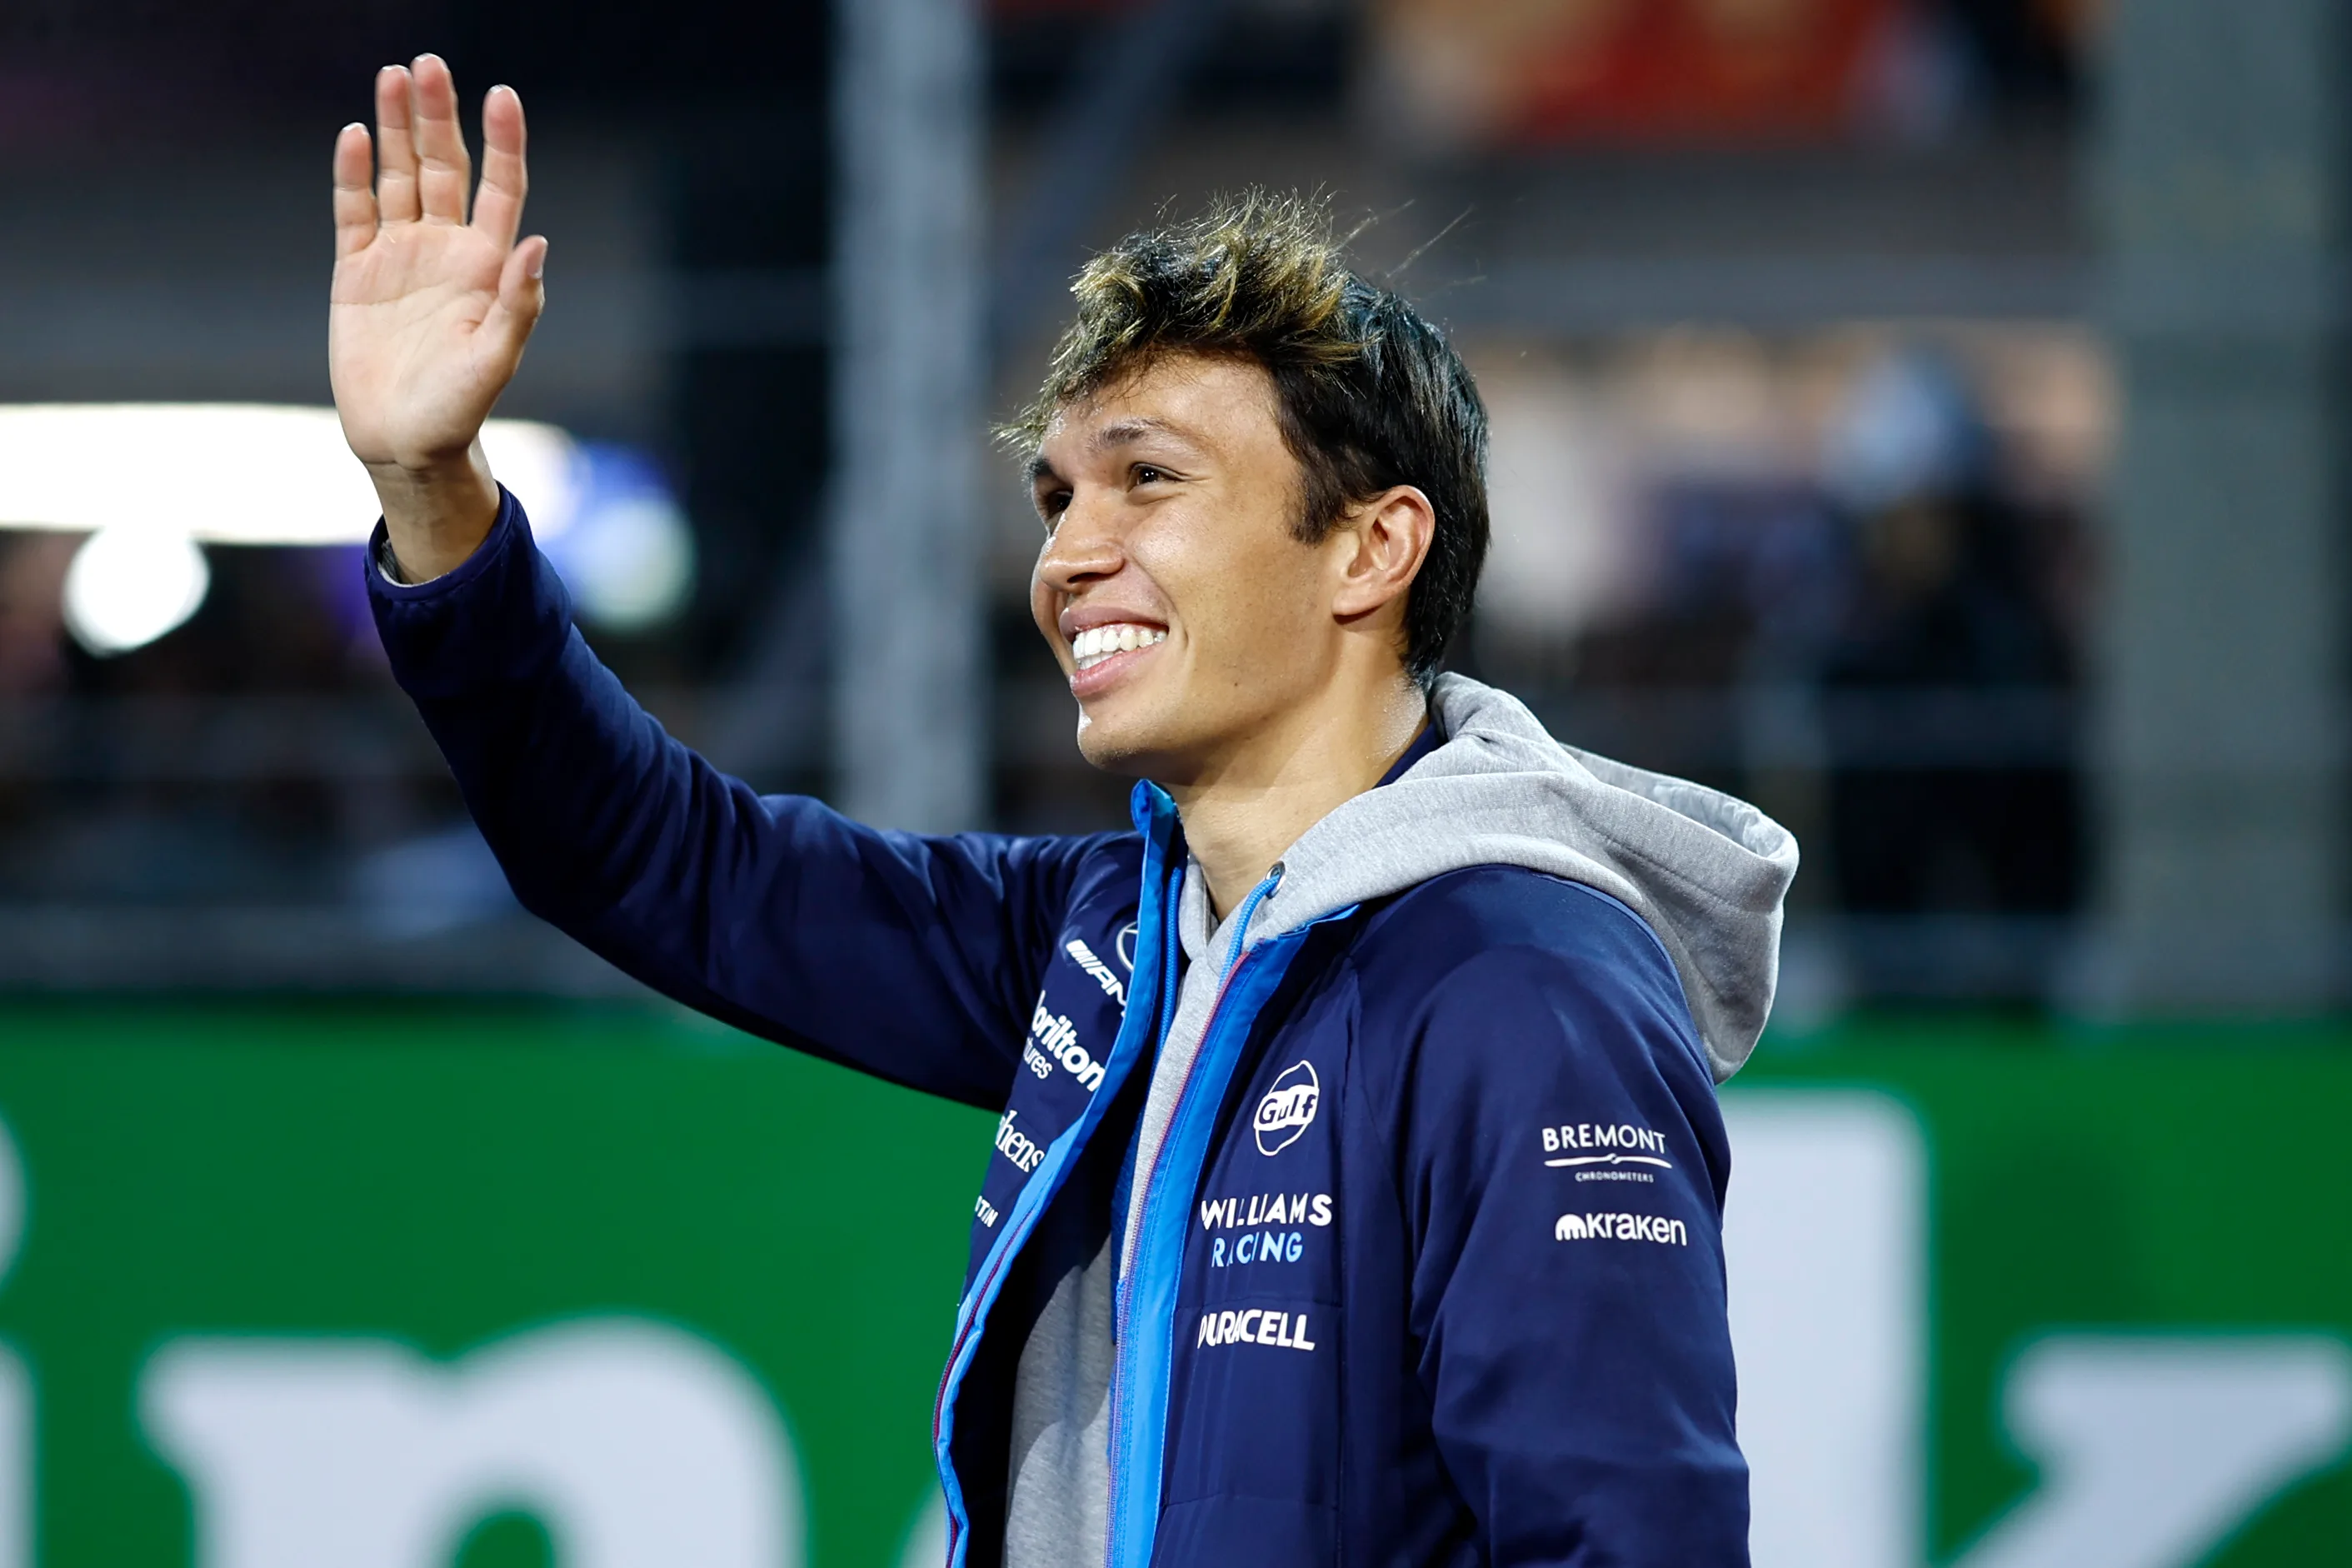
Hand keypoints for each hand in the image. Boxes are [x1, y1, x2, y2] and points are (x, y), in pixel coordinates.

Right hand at [330, 55, 546, 579]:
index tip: (503, 95)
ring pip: (398, 178)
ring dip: (396, 129)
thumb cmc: (459, 409)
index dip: (503, 143)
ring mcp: (400, 257)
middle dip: (438, 117)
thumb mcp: (495, 361)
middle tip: (430, 64)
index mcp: (487, 266)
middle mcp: (446, 251)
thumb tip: (538, 243)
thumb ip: (518, 305)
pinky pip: (354, 211)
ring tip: (395, 77)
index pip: (501, 188)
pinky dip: (353, 174)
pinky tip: (355, 134)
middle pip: (444, 168)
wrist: (405, 442)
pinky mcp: (356, 272)